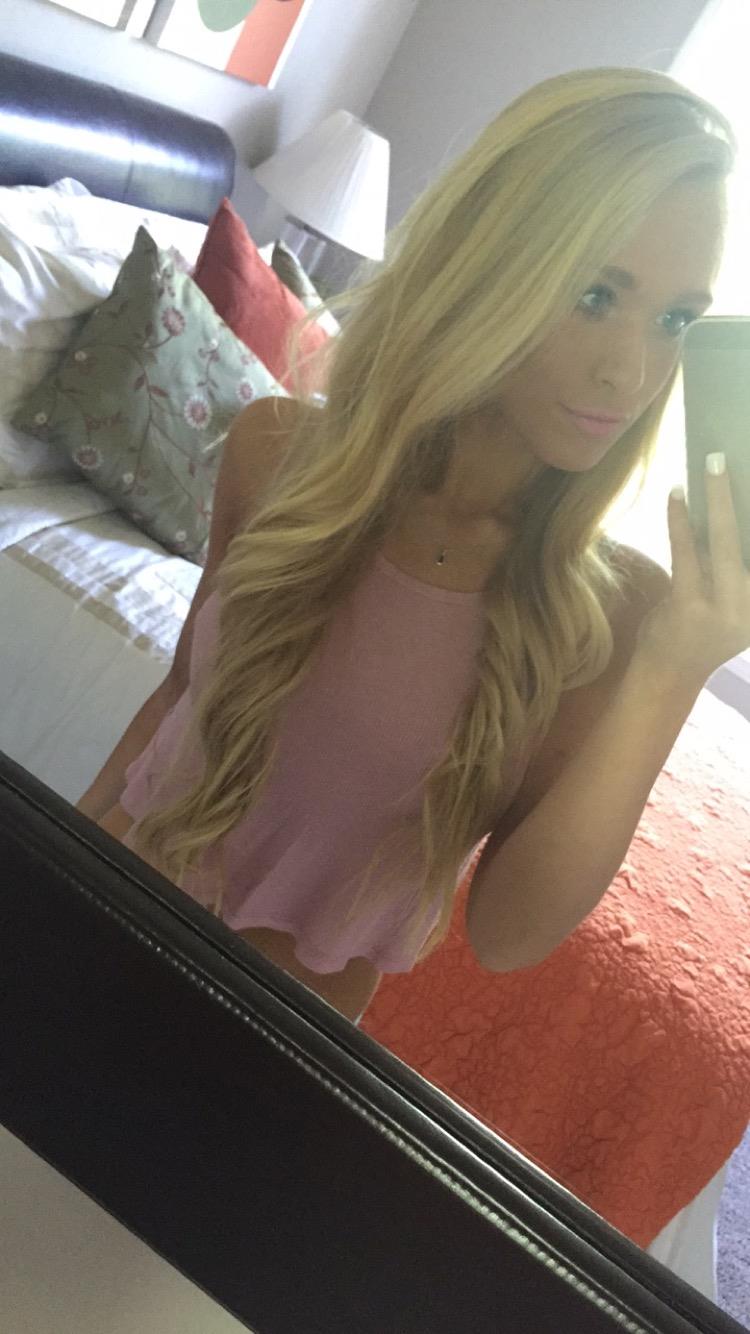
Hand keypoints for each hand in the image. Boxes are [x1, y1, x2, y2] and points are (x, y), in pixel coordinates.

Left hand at [633, 456, 749, 686]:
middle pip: (749, 543)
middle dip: (742, 499)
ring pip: (724, 543)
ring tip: (712, 466)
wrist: (666, 678)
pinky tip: (678, 495)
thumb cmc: (699, 631)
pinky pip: (687, 553)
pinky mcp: (690, 609)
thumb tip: (726, 506)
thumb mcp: (727, 600)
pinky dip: (682, 521)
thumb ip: (731, 564)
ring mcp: (724, 612)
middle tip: (732, 459)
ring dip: (718, 500)